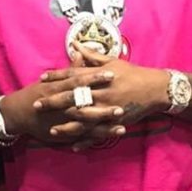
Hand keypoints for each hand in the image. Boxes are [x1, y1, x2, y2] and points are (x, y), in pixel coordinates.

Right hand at [0, 51, 123, 145]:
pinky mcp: (64, 133)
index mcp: (60, 88)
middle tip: (122, 104)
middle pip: (85, 103)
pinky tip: (110, 137)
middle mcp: (63, 105)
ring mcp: (64, 120)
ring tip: (122, 123)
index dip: (95, 78)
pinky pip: (82, 136)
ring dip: (104, 124)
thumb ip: (69, 68)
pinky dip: (96, 138)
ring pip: (87, 122)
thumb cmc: (36, 93)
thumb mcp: (51, 79)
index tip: (111, 74)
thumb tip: (80, 52)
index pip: (79, 81)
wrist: (17, 113)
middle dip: (103, 104)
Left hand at [36, 41, 171, 149]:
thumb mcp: (112, 61)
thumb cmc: (132, 73)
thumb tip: (75, 44)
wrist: (155, 88)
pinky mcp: (115, 122)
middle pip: (73, 98)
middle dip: (54, 102)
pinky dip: (86, 141)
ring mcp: (107, 109)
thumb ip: (91, 56)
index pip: (73, 75)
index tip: (42, 78)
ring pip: (83, 119)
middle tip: (36, 105)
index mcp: (98, 76)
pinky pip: (97, 134)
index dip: (56, 76)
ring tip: (51, 130)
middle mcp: (101, 93)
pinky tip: (73, 146)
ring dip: (66, 126)